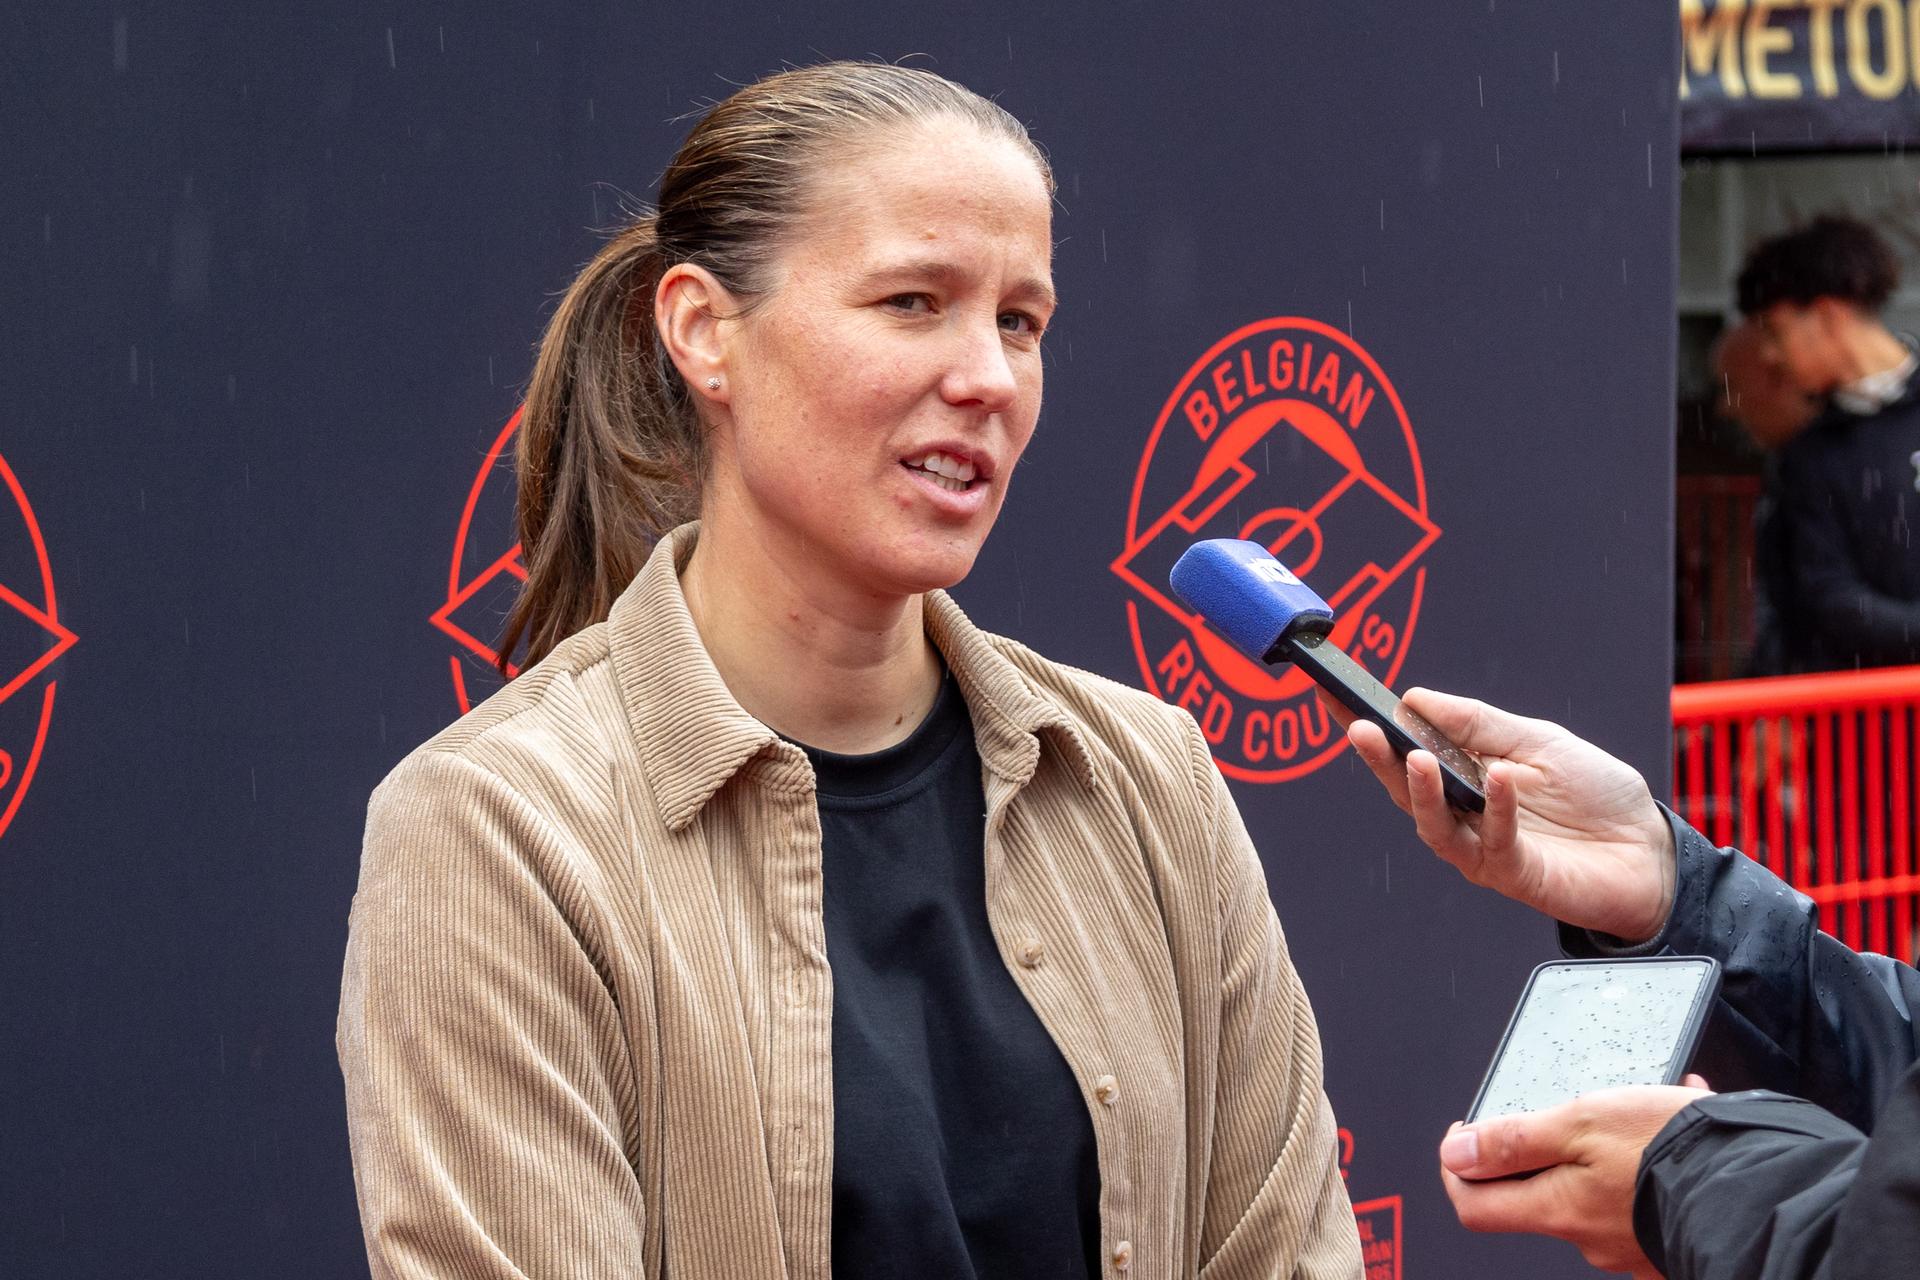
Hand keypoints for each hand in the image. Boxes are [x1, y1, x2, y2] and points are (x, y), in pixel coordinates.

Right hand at [1329, 688, 1675, 942]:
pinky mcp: (1514, 874)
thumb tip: (1415, 698)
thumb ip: (1478, 723)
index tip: (1336, 698)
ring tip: (1416, 757)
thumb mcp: (1538, 740)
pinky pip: (1495, 841)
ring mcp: (1484, 849)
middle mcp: (1464, 816)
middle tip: (1360, 729)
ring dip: (1421, 791)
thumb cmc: (1596, 796)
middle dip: (1379, 760)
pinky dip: (1496, 808)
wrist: (1650, 850)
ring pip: (1434, 825)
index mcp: (1464, 778)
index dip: (1370, 729)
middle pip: (1406, 790)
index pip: (1406, 751)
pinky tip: (1498, 778)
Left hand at [1438, 1077, 1712, 1277]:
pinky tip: (1673, 1123)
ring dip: (1605, 1148)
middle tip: (1561, 1111)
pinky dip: (1650, 1161)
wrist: (1763, 1186)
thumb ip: (1513, 1141)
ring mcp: (1630, 1245)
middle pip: (1534, 1197)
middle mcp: (1589, 1238)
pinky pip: (1644, 1196)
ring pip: (1595, 1190)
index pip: (1474, 1206)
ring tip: (1641, 1107)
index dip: (1458, 1169)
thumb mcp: (1579, 1122)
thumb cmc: (1672, 1152)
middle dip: (1539, 1151)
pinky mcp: (1668, 1238)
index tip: (1466, 1135)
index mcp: (1558, 1209)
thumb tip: (1456, 1155)